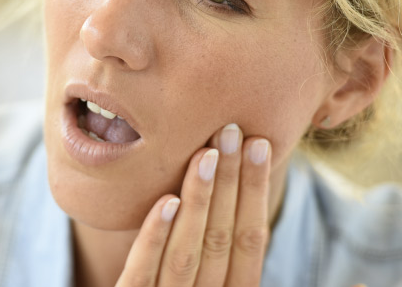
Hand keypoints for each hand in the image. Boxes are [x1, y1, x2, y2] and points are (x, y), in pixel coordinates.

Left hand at [117, 123, 271, 285]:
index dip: (255, 190)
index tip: (258, 142)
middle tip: (230, 130)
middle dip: (229, 181)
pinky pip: (143, 273)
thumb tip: (232, 174)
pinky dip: (157, 235)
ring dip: (199, 198)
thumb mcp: (207, 274)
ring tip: (206, 152)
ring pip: (187, 252)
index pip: (250, 240)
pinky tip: (167, 200)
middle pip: (221, 239)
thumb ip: (216, 242)